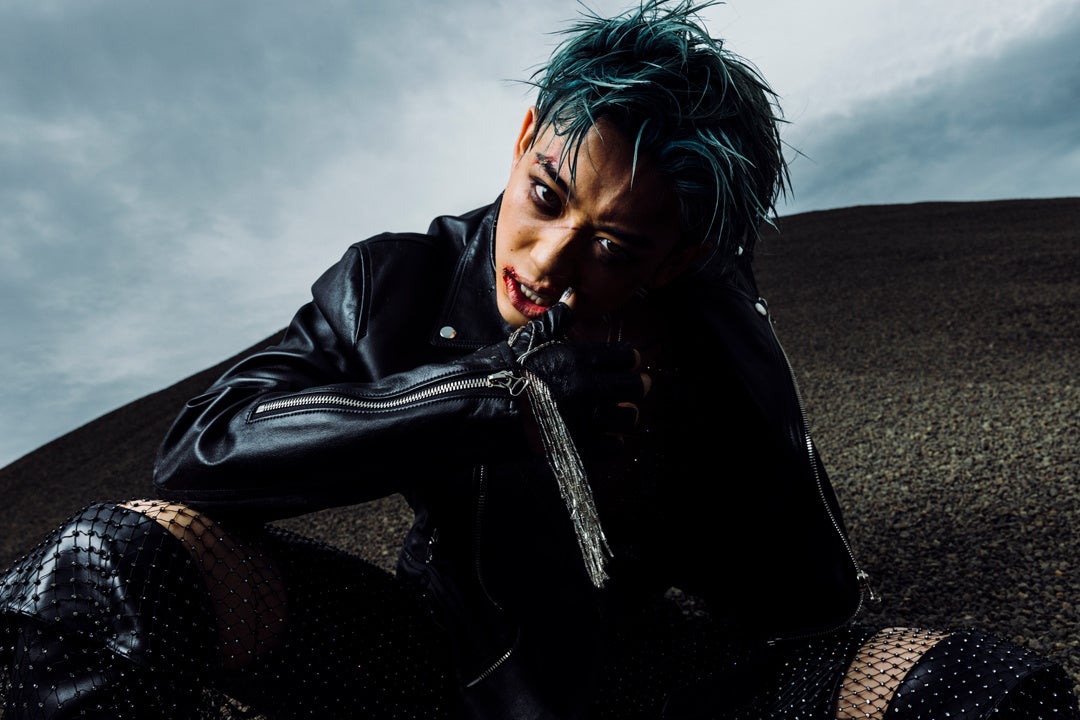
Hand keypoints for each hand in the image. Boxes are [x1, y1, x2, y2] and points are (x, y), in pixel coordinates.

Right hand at [508, 289, 648, 437]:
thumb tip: (572, 297)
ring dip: (627, 414)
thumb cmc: (502, 369)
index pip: (625, 357)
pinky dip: (613, 441)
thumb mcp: (531, 338)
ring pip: (628, 418)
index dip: (629, 358)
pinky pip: (611, 446)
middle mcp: (587, 388)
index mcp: (579, 359)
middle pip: (635, 387)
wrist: (477, 405)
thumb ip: (559, 319)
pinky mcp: (575, 445)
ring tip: (622, 412)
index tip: (628, 361)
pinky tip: (607, 435)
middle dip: (637, 385)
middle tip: (635, 386)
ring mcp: (582, 419)